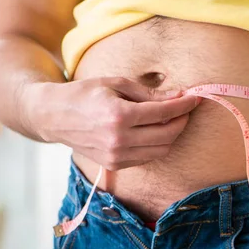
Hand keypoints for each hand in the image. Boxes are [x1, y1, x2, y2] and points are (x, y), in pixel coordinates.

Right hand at [25, 77, 201, 169]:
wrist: (53, 116)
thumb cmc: (85, 94)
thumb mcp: (116, 84)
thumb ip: (149, 93)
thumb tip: (179, 96)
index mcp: (119, 115)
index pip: (164, 112)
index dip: (184, 105)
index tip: (195, 98)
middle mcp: (119, 140)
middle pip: (168, 134)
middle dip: (182, 120)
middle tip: (186, 108)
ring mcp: (117, 156)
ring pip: (162, 149)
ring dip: (173, 134)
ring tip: (172, 118)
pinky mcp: (115, 164)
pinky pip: (148, 156)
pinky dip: (158, 144)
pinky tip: (156, 130)